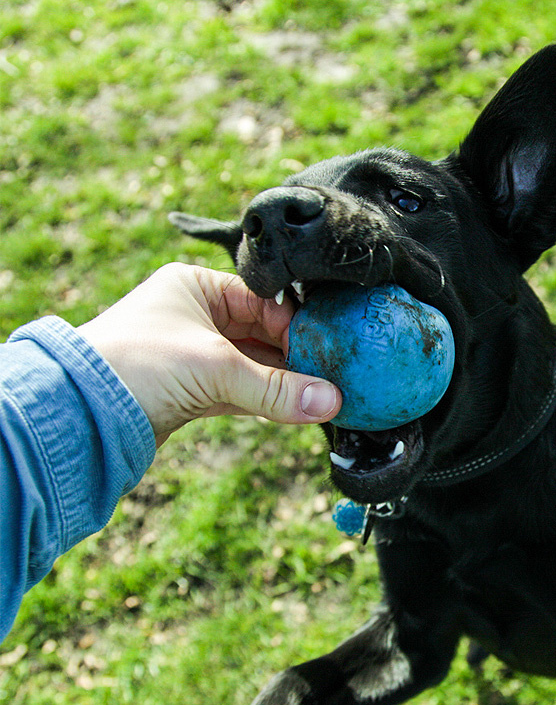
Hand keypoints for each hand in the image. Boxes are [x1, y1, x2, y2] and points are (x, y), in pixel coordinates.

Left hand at [79, 263, 340, 444]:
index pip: (262, 300)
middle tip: (331, 375)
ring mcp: (193, 355)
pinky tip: (294, 410)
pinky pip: (240, 392)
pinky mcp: (191, 391)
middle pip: (260, 334)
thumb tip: (330, 401)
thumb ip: (276, 387)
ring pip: (252, 366)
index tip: (325, 349)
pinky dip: (265, 401)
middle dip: (293, 357)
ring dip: (282, 383)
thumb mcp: (213, 367)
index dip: (294, 325)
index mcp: (194, 287)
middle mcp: (194, 317)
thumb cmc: (133, 365)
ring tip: (321, 396)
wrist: (76, 416)